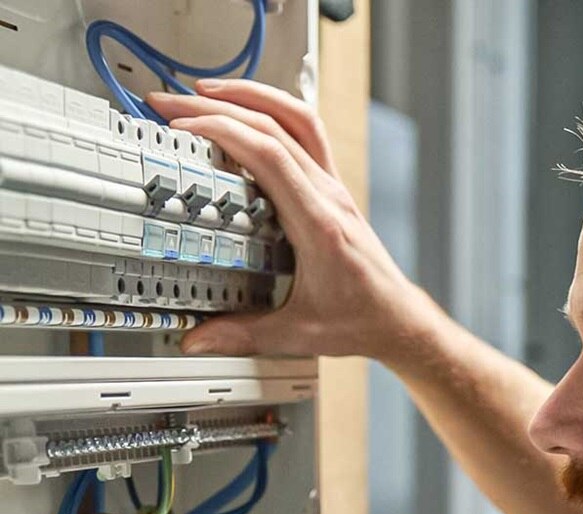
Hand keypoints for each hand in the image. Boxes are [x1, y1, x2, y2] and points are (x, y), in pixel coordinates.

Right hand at [145, 80, 438, 359]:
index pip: (271, 156)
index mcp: (319, 225)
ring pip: (297, 119)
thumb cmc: (361, 320)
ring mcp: (334, 189)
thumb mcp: (299, 333)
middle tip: (171, 105)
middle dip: (218, 106)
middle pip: (275, 127)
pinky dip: (275, 112)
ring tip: (206, 91)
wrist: (397, 318)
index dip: (225, 130)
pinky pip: (307, 134)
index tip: (184, 126)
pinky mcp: (334, 190)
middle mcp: (329, 197)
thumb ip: (245, 335)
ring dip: (251, 96)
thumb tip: (198, 339)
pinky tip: (250, 111)